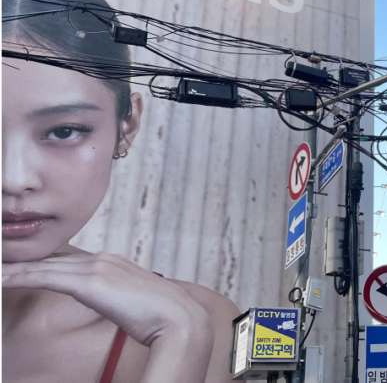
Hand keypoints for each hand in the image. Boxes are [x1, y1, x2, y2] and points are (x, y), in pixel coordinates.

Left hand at [2, 252, 212, 347]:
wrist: (179, 319)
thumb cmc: (162, 318)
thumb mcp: (135, 304)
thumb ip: (118, 299)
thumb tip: (114, 307)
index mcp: (113, 263)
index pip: (66, 259)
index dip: (40, 260)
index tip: (17, 263)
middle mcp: (102, 259)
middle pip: (50, 256)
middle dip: (20, 258)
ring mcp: (96, 268)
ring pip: (41, 265)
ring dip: (10, 266)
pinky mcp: (89, 282)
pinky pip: (42, 277)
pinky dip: (16, 276)